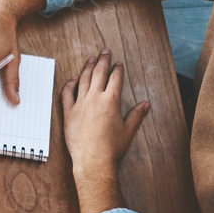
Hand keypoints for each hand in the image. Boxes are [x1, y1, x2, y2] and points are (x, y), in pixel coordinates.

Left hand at [62, 51, 149, 176]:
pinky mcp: (69, 112)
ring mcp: (80, 104)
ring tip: (91, 59)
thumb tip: (146, 104)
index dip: (117, 69)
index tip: (118, 63)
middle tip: (105, 52)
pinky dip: (70, 83)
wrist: (93, 160)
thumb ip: (136, 115)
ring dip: (88, 67)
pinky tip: (74, 78)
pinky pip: (67, 93)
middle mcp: (95, 98)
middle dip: (103, 60)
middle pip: (99, 73)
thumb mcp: (128, 131)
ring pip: (84, 79)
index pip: (115, 79)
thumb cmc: (112, 148)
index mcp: (111, 101)